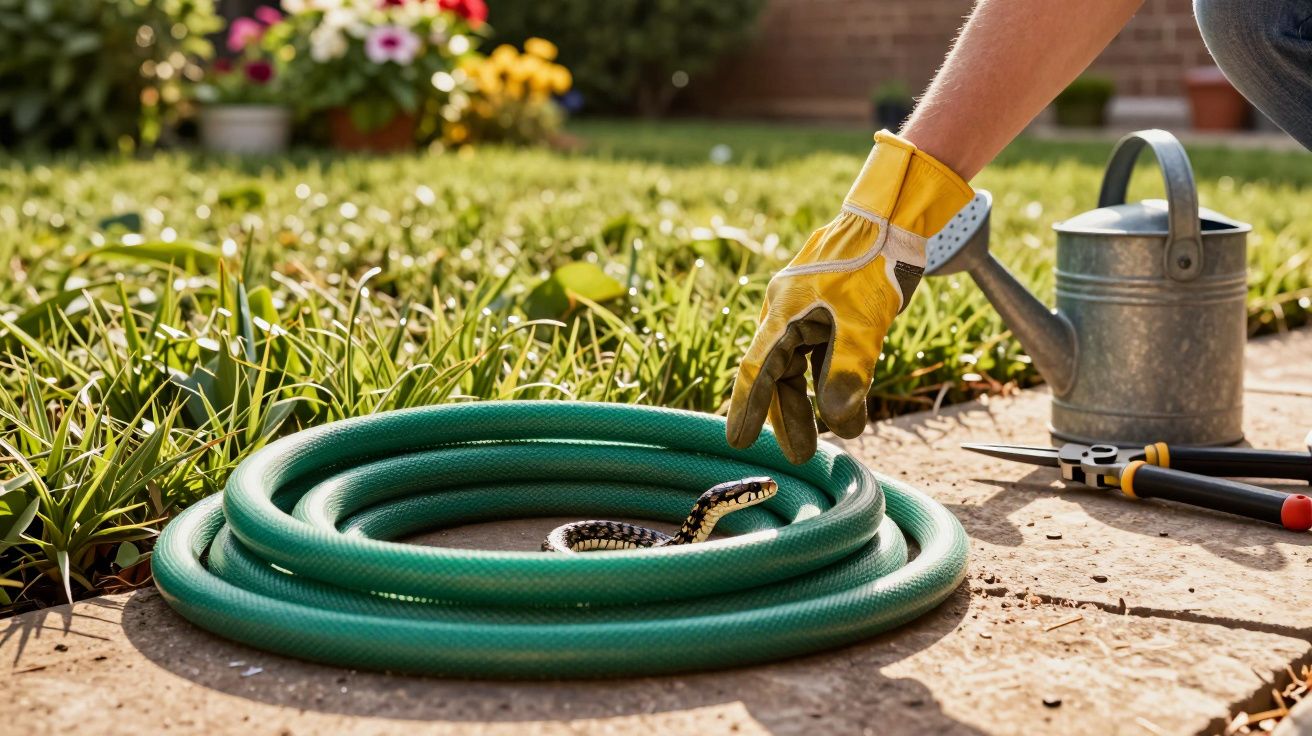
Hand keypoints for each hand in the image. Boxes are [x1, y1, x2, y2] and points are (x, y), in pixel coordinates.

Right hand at [726, 131, 972, 463]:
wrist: (894, 216)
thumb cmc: (875, 262)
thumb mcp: (864, 323)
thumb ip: (848, 372)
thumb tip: (838, 423)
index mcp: (785, 312)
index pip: (758, 369)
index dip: (747, 407)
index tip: (738, 441)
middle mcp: (788, 312)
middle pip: (779, 374)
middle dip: (787, 416)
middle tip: (797, 455)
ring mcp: (809, 310)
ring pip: (801, 366)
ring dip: (812, 402)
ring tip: (823, 439)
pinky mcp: (831, 308)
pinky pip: (820, 352)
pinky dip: (830, 379)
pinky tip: (847, 404)